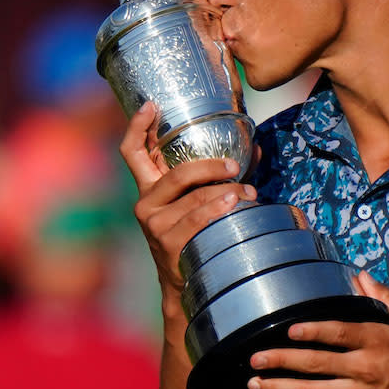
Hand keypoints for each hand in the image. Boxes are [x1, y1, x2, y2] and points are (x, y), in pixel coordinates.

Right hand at [120, 102, 256, 293]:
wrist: (185, 284)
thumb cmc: (196, 233)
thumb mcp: (198, 201)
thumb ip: (221, 174)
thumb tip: (256, 146)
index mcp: (149, 186)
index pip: (132, 151)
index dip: (137, 126)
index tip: (151, 104)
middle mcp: (145, 202)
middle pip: (177, 172)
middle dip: (209, 166)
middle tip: (234, 166)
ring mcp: (154, 223)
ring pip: (193, 196)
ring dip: (225, 191)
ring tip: (249, 191)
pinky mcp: (166, 242)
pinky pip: (196, 218)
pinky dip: (217, 209)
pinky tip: (234, 204)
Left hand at [246, 271, 388, 388]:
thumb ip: (385, 298)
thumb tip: (359, 276)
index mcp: (376, 341)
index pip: (339, 333)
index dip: (312, 332)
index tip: (288, 330)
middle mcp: (363, 368)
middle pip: (316, 364)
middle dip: (282, 360)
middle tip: (255, 358)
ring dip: (280, 387)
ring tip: (254, 383)